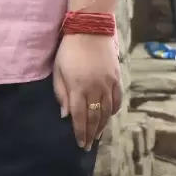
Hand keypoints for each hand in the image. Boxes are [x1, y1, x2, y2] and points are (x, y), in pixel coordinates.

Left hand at [53, 33, 121, 151]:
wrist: (90, 29)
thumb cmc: (69, 50)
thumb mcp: (58, 70)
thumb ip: (61, 93)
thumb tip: (65, 115)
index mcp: (78, 88)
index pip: (80, 117)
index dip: (80, 132)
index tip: (80, 144)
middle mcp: (95, 89)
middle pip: (95, 118)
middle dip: (91, 133)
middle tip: (88, 146)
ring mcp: (108, 84)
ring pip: (107, 111)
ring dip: (103, 125)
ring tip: (98, 135)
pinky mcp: (116, 78)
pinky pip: (117, 99)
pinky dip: (113, 110)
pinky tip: (109, 116)